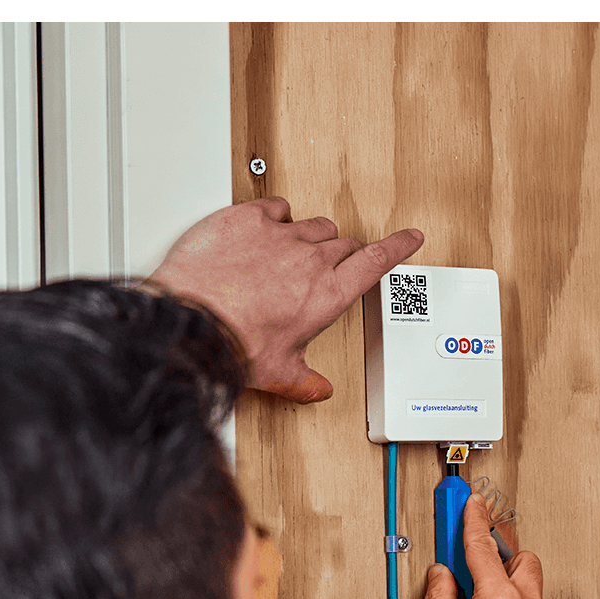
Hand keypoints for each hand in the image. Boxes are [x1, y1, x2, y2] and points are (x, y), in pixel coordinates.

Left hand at [148, 198, 422, 403]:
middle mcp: (309, 261)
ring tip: (295, 250)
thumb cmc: (233, 344)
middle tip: (331, 264)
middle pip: (344, 244)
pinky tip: (266, 226)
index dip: (398, 247)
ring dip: (311, 236)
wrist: (191, 321)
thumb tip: (317, 390)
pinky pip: (275, 207)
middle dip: (344, 253)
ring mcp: (279, 236)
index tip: (409, 238)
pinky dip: (276, 215)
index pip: (375, 262)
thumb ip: (303, 380)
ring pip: (313, 225)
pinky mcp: (247, 219)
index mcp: (326, 295)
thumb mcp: (277, 372)